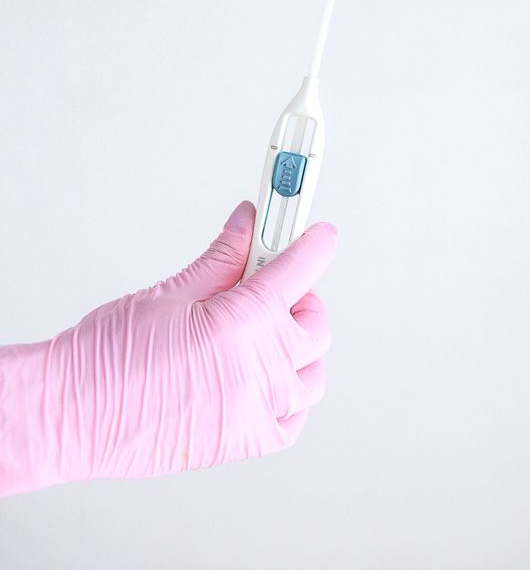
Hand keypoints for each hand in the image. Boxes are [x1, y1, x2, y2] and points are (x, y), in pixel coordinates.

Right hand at [0, 205, 336, 493]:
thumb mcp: (172, 290)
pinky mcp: (241, 443)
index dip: (314, 244)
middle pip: (314, 322)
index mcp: (242, 325)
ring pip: (312, 374)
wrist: (70, 414)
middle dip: (298, 296)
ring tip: (262, 332)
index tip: (319, 234)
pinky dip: (289, 396)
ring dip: (297, 347)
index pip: (300, 270)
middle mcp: (258, 372)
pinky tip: (264, 377)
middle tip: (267, 283)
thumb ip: (223, 257)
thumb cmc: (106, 358)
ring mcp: (254, 412)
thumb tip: (247, 225)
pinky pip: (292, 419)